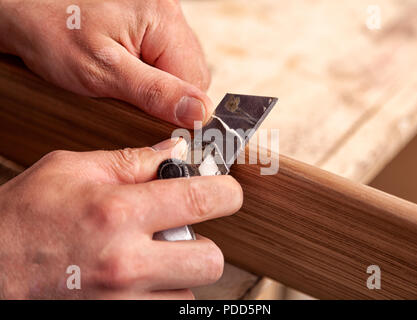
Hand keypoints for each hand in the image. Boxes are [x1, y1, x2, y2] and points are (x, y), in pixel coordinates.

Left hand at [0, 0, 211, 127]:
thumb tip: (200, 113)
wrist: (28, 11)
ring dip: (159, 85)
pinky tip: (128, 71)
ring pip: (181, 69)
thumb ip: (155, 94)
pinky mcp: (152, 23)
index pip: (196, 81)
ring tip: (125, 80)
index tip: (150, 115)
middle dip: (166, 95)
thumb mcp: (104, 72)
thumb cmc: (55, 33)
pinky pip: (167, 59)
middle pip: (191, 75)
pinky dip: (151, 73)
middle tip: (131, 95)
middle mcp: (169, 13)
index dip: (176, 106)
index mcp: (163, 20)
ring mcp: (161, 16)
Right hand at [0, 139, 242, 298]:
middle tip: (186, 232)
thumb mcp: (72, 170)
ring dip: (179, 272)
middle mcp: (125, 262)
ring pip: (189, 291)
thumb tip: (175, 152)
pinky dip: (161, 294)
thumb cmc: (24, 216)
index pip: (201, 198)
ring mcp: (122, 301)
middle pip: (210, 260)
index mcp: (117, 211)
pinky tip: (138, 279)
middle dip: (206, 243)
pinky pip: (166, 310)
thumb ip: (131, 161)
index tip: (227, 191)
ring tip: (150, 257)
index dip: (226, 192)